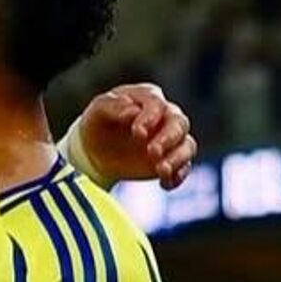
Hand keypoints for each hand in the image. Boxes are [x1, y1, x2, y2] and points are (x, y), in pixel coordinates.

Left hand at [77, 83, 194, 188]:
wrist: (94, 151)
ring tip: (161, 170)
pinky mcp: (170, 159)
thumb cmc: (97, 124)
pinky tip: (165, 183)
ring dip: (177, 159)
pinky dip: (177, 176)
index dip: (150, 118)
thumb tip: (132, 110)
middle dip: (168, 139)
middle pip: (179, 124)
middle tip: (152, 152)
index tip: (138, 132)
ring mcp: (170, 138)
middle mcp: (165, 116)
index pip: (157, 104)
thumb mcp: (96, 111)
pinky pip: (184, 168)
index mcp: (147, 98)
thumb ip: (111, 105)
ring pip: (187, 145)